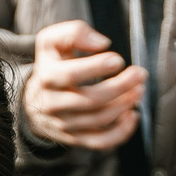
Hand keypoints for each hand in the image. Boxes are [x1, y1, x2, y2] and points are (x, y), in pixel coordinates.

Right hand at [23, 20, 147, 151]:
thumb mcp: (53, 41)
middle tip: (140, 74)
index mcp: (47, 77)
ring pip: (99, 120)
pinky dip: (121, 132)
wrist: (36, 100)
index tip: (119, 60)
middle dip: (121, 87)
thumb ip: (75, 32)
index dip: (96, 67)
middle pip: (91, 100)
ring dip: (125, 105)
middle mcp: (53, 104)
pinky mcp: (75, 139)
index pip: (71, 75)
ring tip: (139, 90)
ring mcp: (64, 124)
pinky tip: (133, 116)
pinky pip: (101, 142)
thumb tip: (102, 43)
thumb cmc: (53, 64)